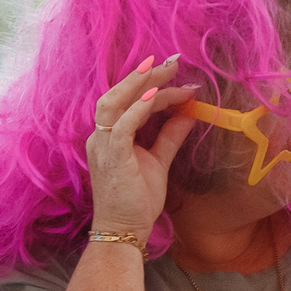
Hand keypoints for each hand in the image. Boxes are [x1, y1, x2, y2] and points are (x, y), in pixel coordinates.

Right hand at [86, 55, 198, 236]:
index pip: (128, 102)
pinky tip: (157, 96)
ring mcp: (102, 146)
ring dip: (139, 84)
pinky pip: (122, 125)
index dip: (154, 87)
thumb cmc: (137, 200)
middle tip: (171, 60)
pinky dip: (138, 108)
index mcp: (109, 136)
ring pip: (114, 103)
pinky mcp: (111, 157)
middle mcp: (100, 137)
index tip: (181, 79)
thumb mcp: (158, 161)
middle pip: (117, 95)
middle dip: (144, 75)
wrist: (124, 230)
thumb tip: (190, 112)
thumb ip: (170, 136)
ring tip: (162, 69)